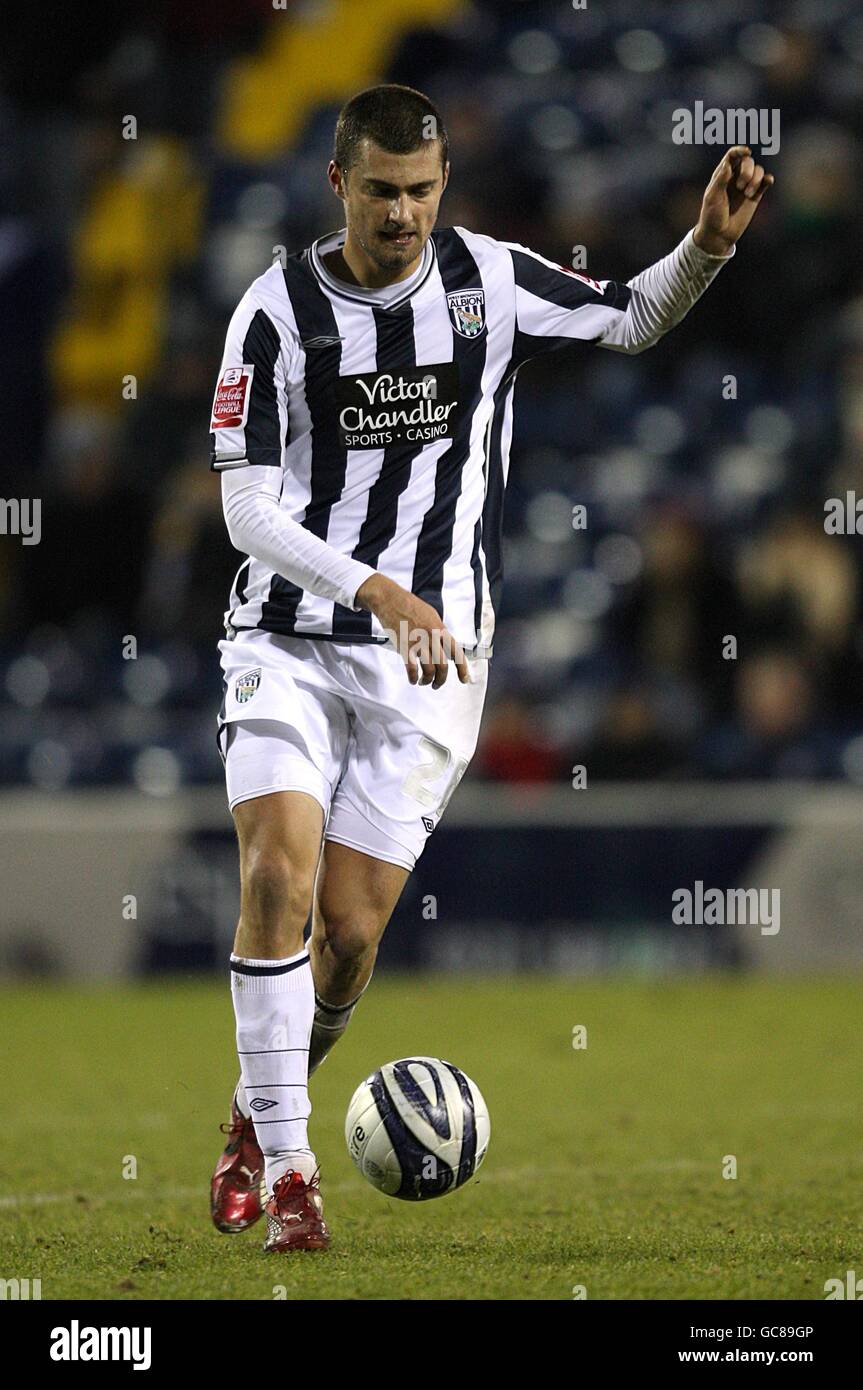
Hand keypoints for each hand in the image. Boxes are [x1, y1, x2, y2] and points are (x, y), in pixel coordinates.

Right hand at [356, 573, 469, 687]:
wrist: (390, 600)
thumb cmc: (410, 606)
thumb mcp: (432, 615)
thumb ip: (439, 632)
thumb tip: (445, 645)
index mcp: (441, 630)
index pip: (457, 653)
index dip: (462, 669)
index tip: (464, 680)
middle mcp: (432, 637)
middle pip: (443, 666)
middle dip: (441, 679)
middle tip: (437, 684)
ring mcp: (418, 643)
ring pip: (429, 670)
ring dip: (427, 680)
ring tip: (424, 682)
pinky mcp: (404, 647)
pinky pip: (412, 669)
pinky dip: (413, 678)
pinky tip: (413, 679)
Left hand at [693, 146, 773, 256]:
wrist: (719, 235)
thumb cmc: (712, 216)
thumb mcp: (712, 197)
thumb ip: (721, 179)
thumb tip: (729, 163)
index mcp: (722, 175)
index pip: (732, 156)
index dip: (740, 150)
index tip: (747, 152)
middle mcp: (735, 177)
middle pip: (748, 161)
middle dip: (747, 171)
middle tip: (740, 187)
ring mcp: (746, 186)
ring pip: (759, 170)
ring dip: (756, 179)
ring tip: (748, 194)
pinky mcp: (755, 196)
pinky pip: (765, 182)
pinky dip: (768, 179)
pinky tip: (768, 181)